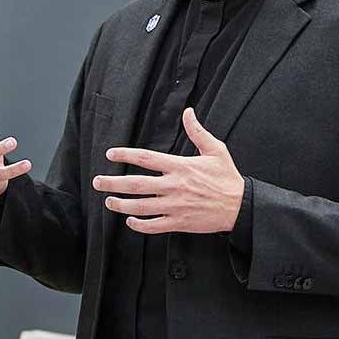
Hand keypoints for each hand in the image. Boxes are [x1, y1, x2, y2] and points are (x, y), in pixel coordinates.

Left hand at [92, 108, 242, 234]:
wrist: (240, 206)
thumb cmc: (227, 178)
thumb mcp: (216, 150)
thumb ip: (197, 131)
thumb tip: (188, 112)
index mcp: (180, 166)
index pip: (146, 158)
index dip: (125, 154)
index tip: (110, 154)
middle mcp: (174, 186)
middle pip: (136, 184)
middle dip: (113, 183)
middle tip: (97, 182)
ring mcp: (175, 206)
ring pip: (140, 206)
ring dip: (121, 204)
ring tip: (108, 202)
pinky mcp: (179, 223)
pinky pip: (153, 225)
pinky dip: (139, 225)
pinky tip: (130, 221)